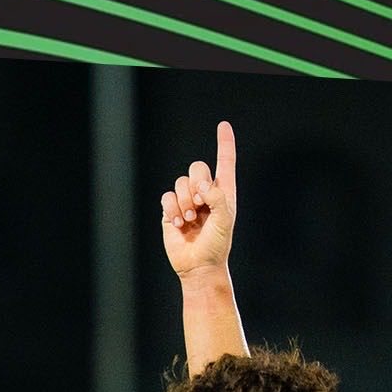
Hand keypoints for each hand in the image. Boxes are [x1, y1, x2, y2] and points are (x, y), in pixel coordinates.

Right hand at [160, 120, 236, 278]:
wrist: (198, 266)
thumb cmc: (217, 245)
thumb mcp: (225, 220)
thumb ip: (217, 197)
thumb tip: (201, 185)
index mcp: (223, 192)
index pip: (224, 162)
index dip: (224, 143)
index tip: (223, 125)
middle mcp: (205, 193)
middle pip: (196, 167)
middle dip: (197, 183)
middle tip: (201, 205)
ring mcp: (187, 201)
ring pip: (180, 182)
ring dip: (185, 202)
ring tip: (190, 220)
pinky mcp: (171, 210)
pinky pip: (167, 196)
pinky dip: (172, 209)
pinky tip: (179, 224)